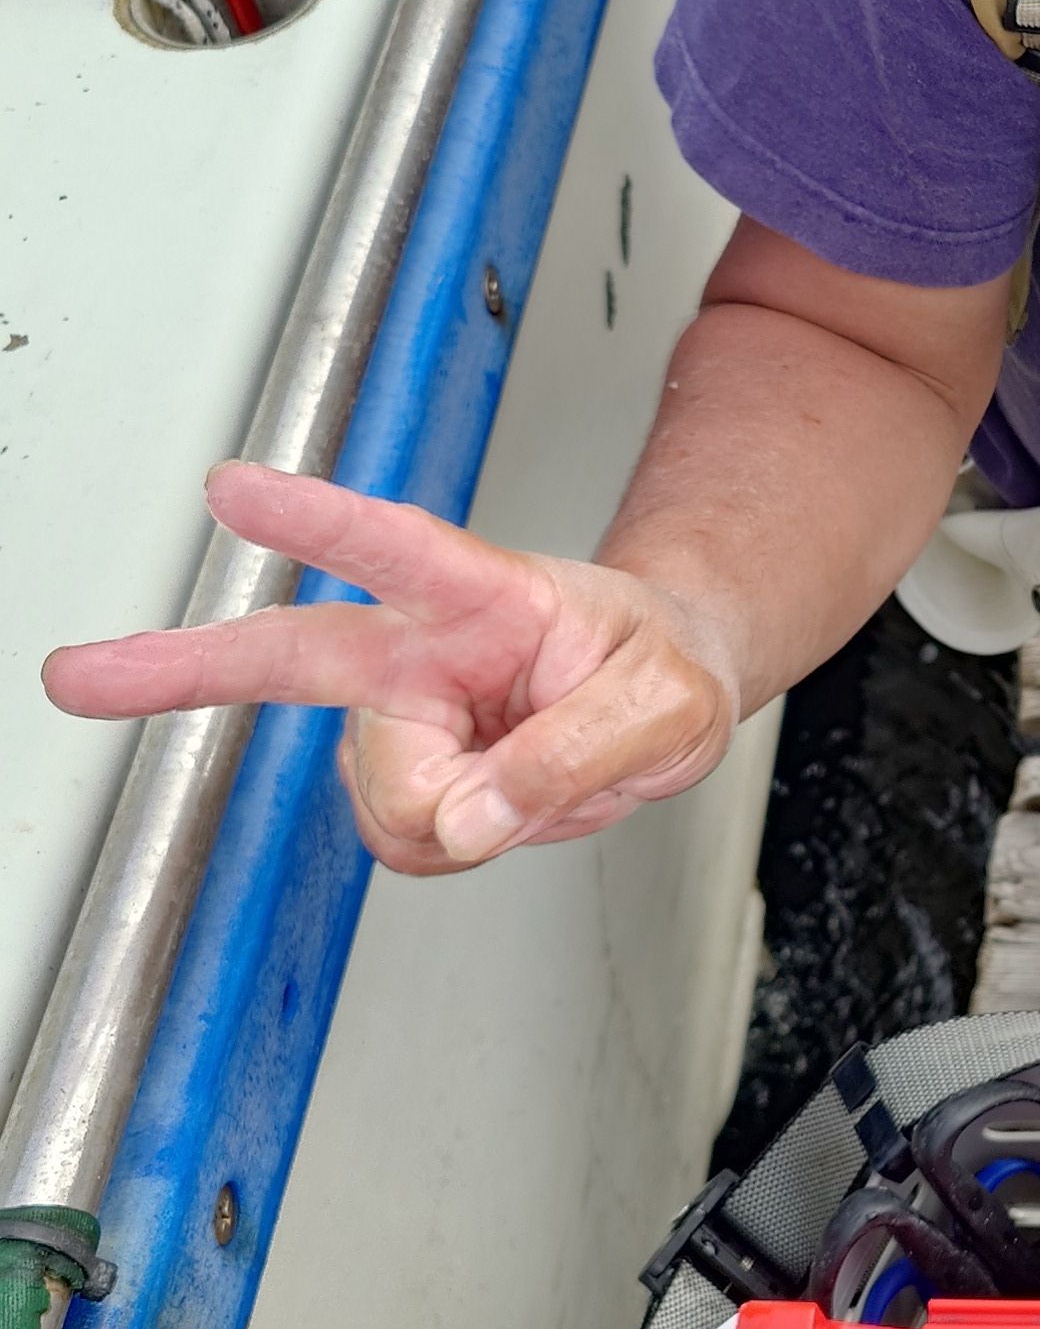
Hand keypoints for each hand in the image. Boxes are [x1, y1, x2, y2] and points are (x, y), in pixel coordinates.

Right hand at [42, 461, 740, 877]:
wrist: (665, 682)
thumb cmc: (662, 666)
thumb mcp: (669, 710)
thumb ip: (577, 758)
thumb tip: (468, 819)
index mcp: (485, 591)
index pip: (394, 546)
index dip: (314, 520)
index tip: (234, 489)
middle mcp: (422, 646)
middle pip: (289, 656)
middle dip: (179, 667)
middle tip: (80, 675)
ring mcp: (402, 712)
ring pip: (393, 805)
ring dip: (470, 816)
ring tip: (540, 775)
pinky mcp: (403, 771)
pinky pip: (414, 839)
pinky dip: (466, 838)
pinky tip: (506, 799)